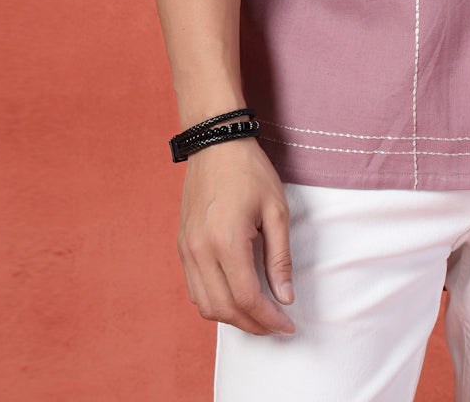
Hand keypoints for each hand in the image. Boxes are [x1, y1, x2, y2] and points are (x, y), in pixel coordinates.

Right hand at [177, 138, 294, 334]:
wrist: (215, 143)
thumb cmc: (249, 171)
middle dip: (252, 325)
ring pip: (205, 305)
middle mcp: (200, 250)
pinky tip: (236, 295)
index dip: (269, 320)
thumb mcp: (276, 210)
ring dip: (232, 317)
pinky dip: (215, 301)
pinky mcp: (182, 245)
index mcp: (226, 241)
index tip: (288, 326)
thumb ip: (280, 258)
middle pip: (224, 309)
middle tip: (276, 325)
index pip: (247, 298)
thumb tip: (284, 297)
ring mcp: (186, 249)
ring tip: (258, 314)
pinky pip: (195, 288)